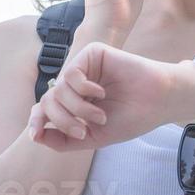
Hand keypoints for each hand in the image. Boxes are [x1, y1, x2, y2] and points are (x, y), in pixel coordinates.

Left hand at [27, 42, 194, 151]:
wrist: (159, 102)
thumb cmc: (131, 118)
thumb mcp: (93, 138)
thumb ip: (64, 140)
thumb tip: (36, 136)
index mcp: (75, 102)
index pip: (44, 108)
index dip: (36, 120)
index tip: (36, 135)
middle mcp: (76, 84)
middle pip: (48, 101)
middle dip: (62, 120)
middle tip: (83, 132)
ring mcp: (84, 68)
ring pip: (57, 89)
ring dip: (77, 108)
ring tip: (100, 115)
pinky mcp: (92, 54)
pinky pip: (71, 73)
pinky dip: (83, 89)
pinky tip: (100, 93)